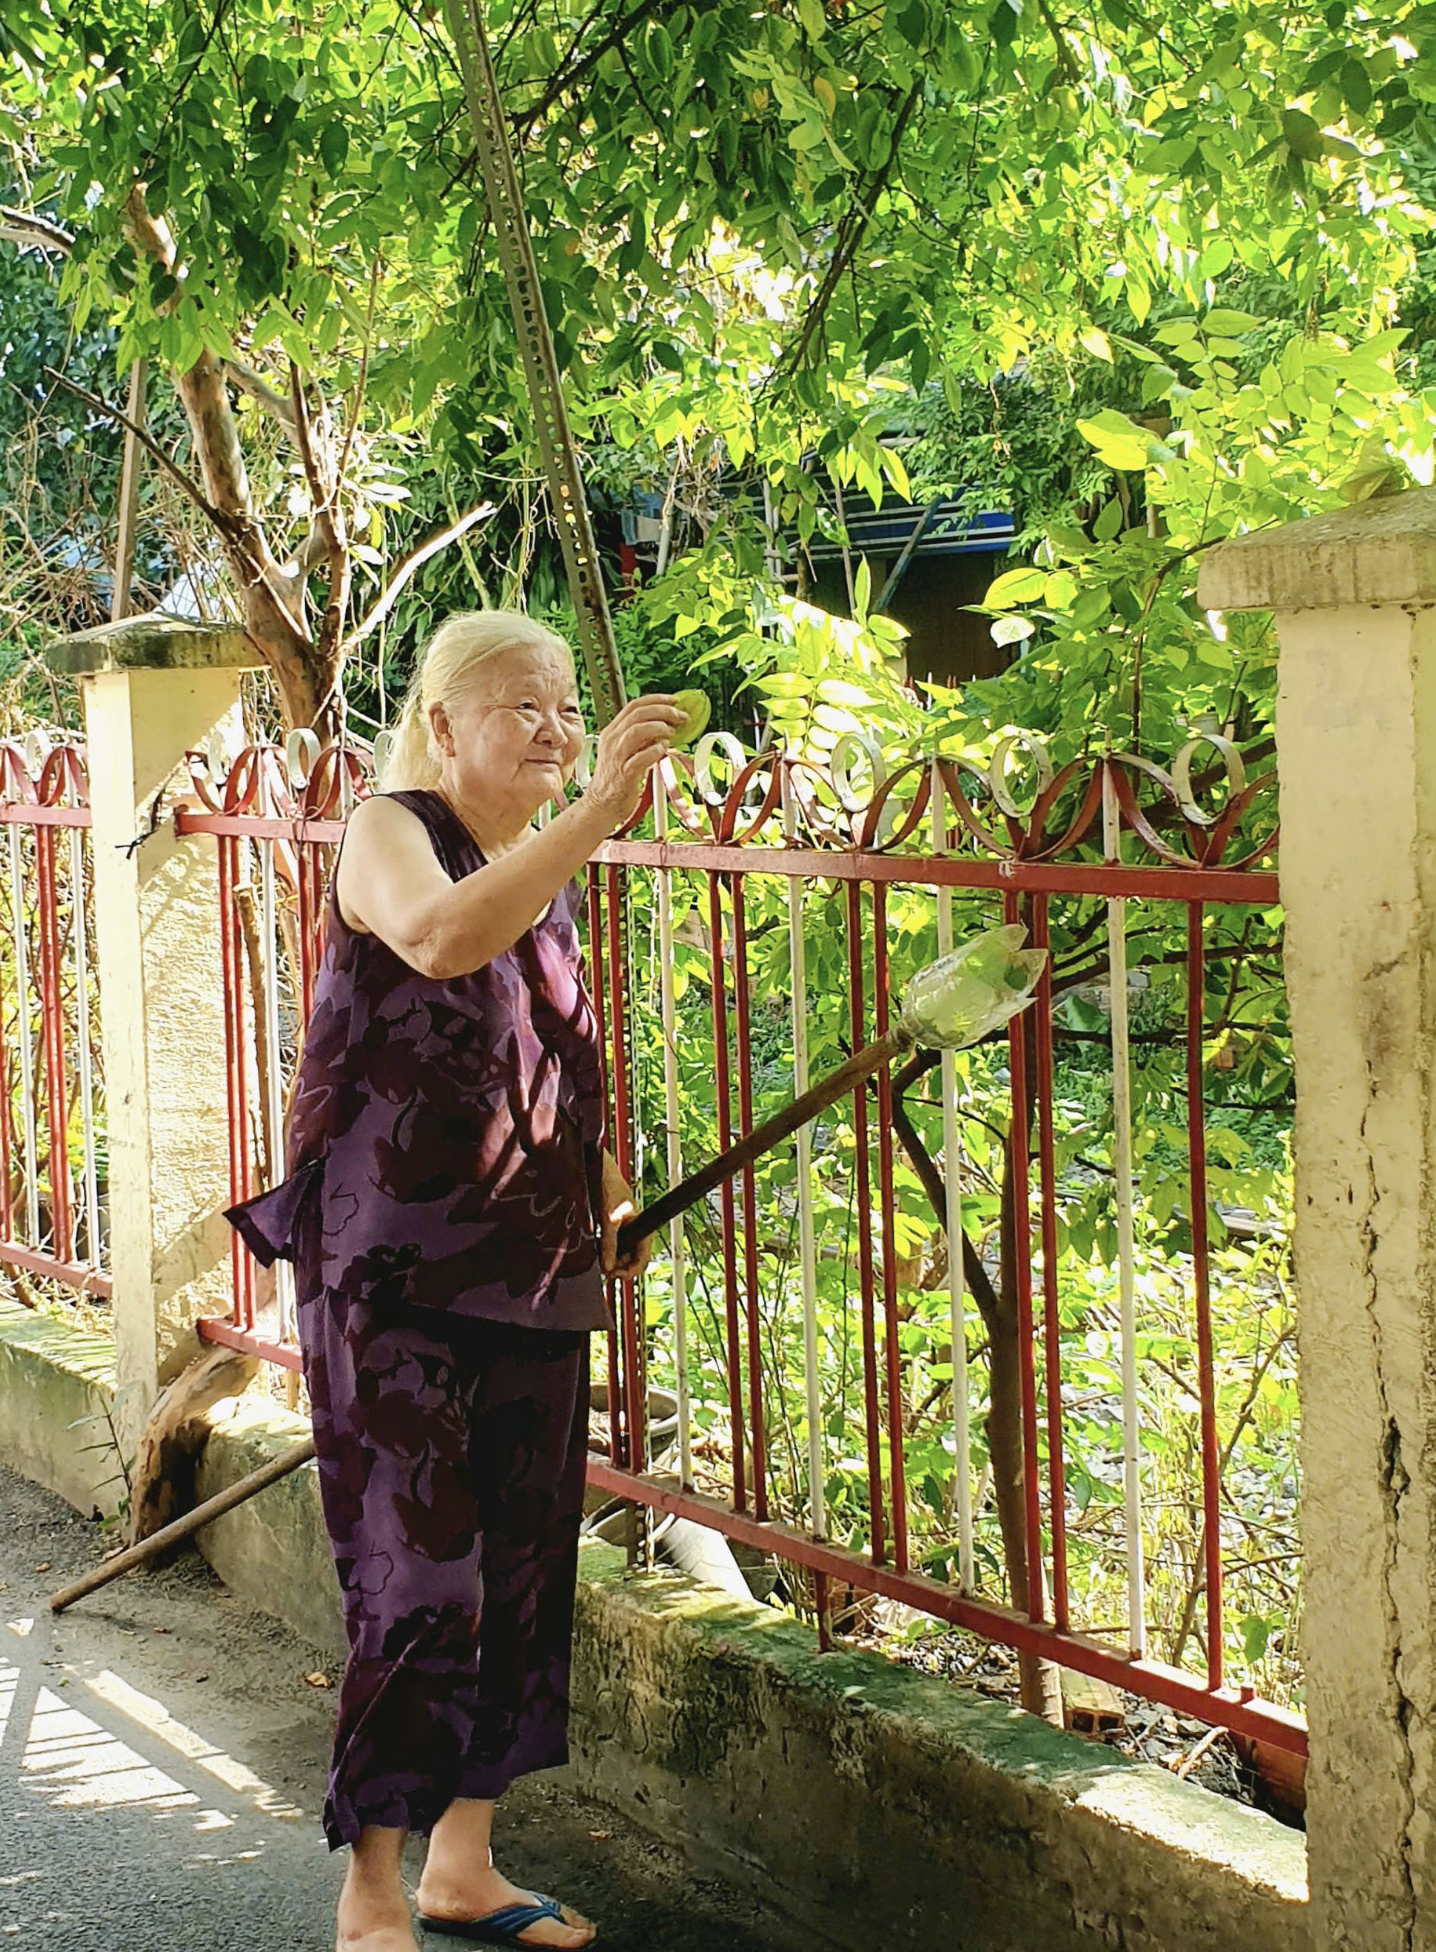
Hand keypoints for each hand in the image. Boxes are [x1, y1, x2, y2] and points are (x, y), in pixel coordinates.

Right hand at [585, 695, 685, 827]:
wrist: (602, 804)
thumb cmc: (616, 779)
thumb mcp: (624, 751)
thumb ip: (640, 737)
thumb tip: (664, 725)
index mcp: (612, 732)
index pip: (634, 706)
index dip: (656, 700)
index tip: (674, 701)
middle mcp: (612, 740)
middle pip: (638, 714)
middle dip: (663, 711)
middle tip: (680, 716)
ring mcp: (617, 756)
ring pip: (637, 730)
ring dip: (659, 728)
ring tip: (672, 733)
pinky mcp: (624, 773)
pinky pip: (641, 757)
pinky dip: (656, 750)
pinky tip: (663, 750)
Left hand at [600, 1150, 650, 1279]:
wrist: (598, 1169)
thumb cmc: (609, 1186)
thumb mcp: (608, 1219)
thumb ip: (608, 1244)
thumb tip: (607, 1267)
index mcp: (642, 1228)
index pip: (643, 1259)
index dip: (630, 1271)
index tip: (615, 1275)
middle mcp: (635, 1230)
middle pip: (630, 1259)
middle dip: (618, 1267)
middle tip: (603, 1270)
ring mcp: (623, 1229)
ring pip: (619, 1254)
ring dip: (610, 1260)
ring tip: (598, 1262)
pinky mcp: (611, 1226)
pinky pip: (610, 1245)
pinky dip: (603, 1251)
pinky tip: (595, 1252)